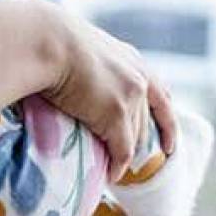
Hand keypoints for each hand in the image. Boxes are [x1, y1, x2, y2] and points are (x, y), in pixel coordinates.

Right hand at [40, 4, 175, 181]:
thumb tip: (78, 78)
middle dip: (141, 144)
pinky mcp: (116, 116)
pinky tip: (111, 175)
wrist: (46, 42)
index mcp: (132, 60)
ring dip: (126, 156)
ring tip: (116, 170)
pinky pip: (121, 150)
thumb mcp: (84, 49)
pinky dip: (117, 166)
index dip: (165, 121)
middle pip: (146, 122)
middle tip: (130, 161)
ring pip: (134, 138)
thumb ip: (93, 65)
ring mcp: (130, 98)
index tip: (169, 143)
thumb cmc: (52, 40)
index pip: (159, 95)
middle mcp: (138, 79)